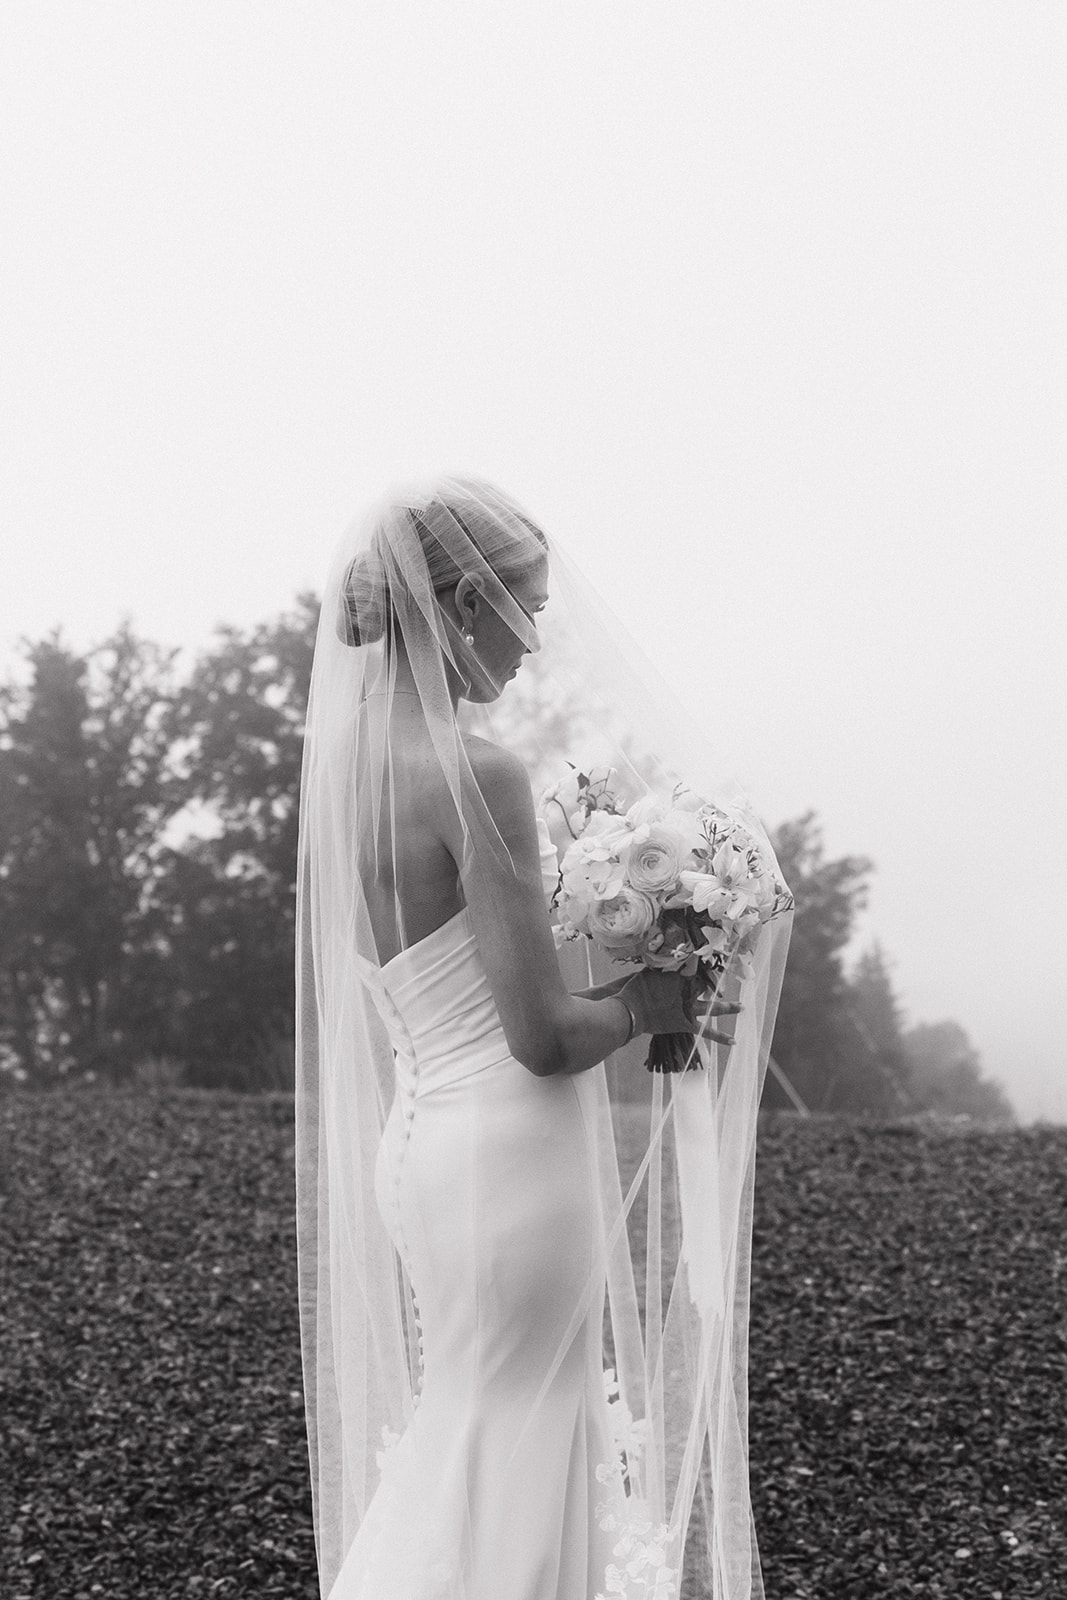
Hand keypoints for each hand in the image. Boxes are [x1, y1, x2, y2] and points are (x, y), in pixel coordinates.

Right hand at [618, 969, 740, 1044]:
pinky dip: (720, 1037)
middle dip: (716, 981)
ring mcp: (689, 1007)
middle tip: (727, 977)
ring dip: (728, 1007)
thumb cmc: (635, 989)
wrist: (629, 1010)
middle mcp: (689, 990)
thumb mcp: (649, 972)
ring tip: (742, 1007)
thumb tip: (667, 956)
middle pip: (708, 984)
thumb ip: (662, 966)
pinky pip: (706, 1031)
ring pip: (713, 1006)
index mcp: (681, 975)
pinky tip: (734, 1041)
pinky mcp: (687, 1024)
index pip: (699, 968)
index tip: (711, 958)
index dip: (705, 964)